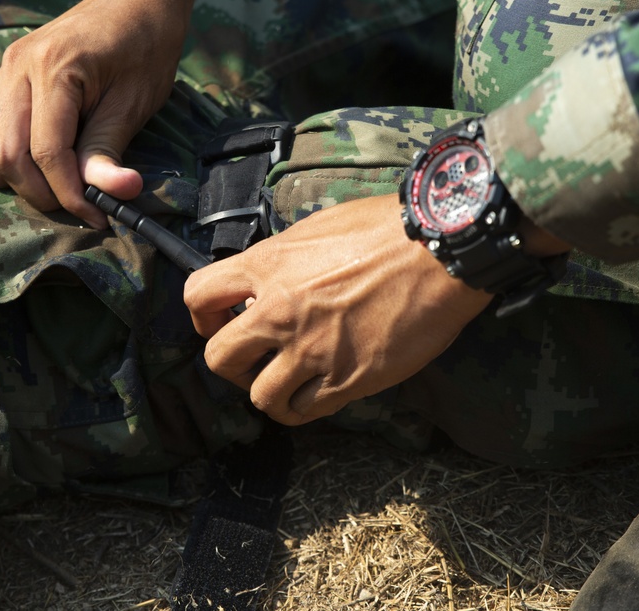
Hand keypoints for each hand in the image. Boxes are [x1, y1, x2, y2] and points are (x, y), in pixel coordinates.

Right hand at [0, 0, 211, 227]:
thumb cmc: (144, 46)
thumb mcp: (136, 101)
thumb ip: (110, 149)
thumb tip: (113, 196)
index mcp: (54, 70)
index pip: (47, 152)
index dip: (70, 194)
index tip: (97, 215)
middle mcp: (18, 69)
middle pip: (6, 154)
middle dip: (41, 192)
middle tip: (79, 205)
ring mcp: (5, 70)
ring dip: (7, 176)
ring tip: (49, 186)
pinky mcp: (3, 76)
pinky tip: (26, 164)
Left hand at [184, 195, 494, 425]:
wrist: (440, 251)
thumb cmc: (386, 229)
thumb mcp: (318, 227)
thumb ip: (283, 258)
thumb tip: (266, 280)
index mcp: (268, 266)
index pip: (198, 296)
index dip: (204, 318)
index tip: (224, 324)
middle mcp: (279, 311)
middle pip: (219, 359)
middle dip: (232, 366)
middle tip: (253, 363)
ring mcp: (312, 350)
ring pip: (260, 398)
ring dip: (270, 394)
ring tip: (288, 385)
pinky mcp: (347, 379)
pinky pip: (306, 411)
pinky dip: (305, 407)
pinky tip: (318, 394)